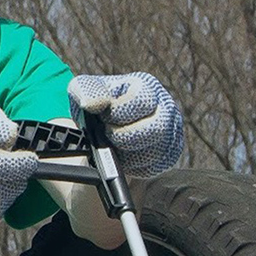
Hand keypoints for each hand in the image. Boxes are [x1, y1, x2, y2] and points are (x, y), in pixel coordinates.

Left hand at [68, 72, 184, 177]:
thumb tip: (90, 103)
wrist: (100, 126)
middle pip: (156, 128)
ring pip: (155, 151)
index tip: (103, 116)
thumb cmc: (97, 104)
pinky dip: (132, 166)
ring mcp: (170, 133)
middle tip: (108, 134)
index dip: (118, 112)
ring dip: (127, 152)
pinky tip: (122, 155)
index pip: (141, 100)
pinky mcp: (167, 157)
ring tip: (113, 144)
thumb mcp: (84, 90)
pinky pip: (152, 167)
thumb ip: (88, 91)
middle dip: (124, 135)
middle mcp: (165, 109)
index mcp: (147, 87)